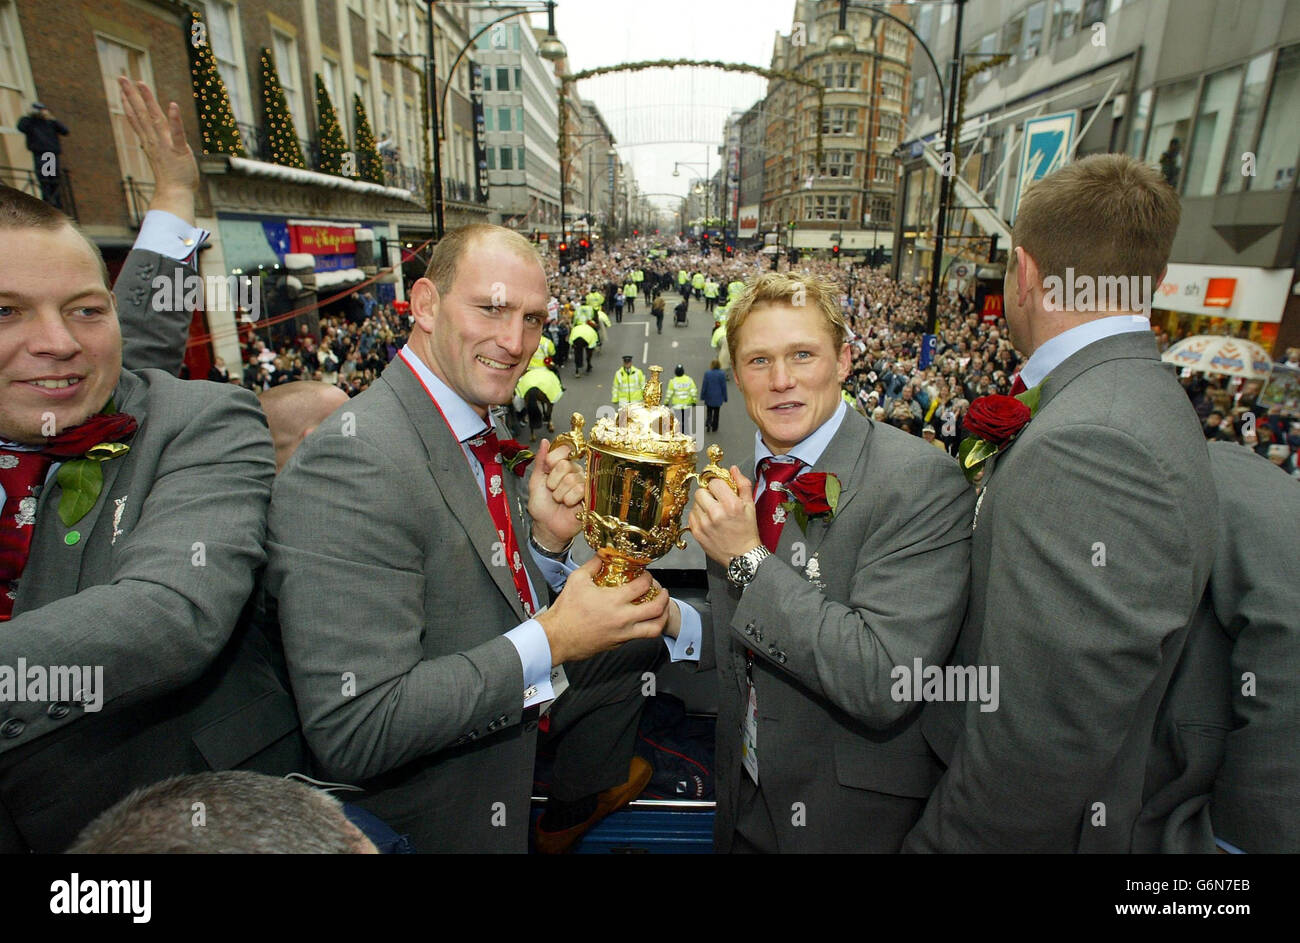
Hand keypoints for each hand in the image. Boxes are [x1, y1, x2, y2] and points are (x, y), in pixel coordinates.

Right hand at [117, 77, 198, 223]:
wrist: (175, 195)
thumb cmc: (171, 179)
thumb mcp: (161, 159)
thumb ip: (156, 148)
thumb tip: (149, 143)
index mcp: (150, 142)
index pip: (137, 120)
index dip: (129, 104)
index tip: (122, 89)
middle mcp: (154, 141)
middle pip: (141, 114)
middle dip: (131, 95)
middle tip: (121, 78)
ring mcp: (166, 145)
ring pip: (154, 118)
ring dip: (147, 100)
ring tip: (140, 83)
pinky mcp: (179, 150)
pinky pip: (177, 133)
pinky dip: (175, 119)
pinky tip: (172, 105)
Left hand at [526, 438, 583, 549]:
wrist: (546, 526)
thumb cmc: (542, 505)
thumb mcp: (536, 481)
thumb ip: (540, 461)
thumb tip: (545, 441)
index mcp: (563, 465)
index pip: (564, 450)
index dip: (552, 460)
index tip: (547, 471)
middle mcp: (575, 472)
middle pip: (565, 465)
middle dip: (553, 481)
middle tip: (552, 490)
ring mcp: (584, 484)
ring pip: (571, 479)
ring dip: (560, 493)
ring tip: (559, 500)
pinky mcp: (591, 496)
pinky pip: (580, 490)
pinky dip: (569, 499)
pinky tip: (569, 505)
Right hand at [537, 557, 669, 663]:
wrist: (557, 637)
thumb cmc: (566, 611)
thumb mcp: (577, 580)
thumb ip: (593, 565)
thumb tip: (602, 554)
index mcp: (613, 601)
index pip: (642, 586)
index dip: (648, 578)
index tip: (646, 575)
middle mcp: (622, 619)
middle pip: (656, 609)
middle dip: (665, 598)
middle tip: (663, 591)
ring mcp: (622, 633)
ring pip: (654, 629)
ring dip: (663, 617)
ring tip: (663, 609)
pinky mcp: (619, 643)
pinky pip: (640, 636)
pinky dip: (647, 627)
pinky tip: (643, 620)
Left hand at [687, 465, 759, 565]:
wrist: (742, 556)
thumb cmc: (747, 531)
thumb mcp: (750, 505)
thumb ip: (742, 484)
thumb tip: (733, 469)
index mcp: (731, 505)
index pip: (714, 482)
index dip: (718, 484)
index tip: (721, 489)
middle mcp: (716, 514)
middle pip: (701, 491)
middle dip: (708, 494)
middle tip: (716, 501)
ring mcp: (704, 524)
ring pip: (695, 503)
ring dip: (703, 505)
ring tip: (713, 512)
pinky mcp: (697, 532)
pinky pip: (691, 515)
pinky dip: (698, 515)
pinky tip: (708, 520)